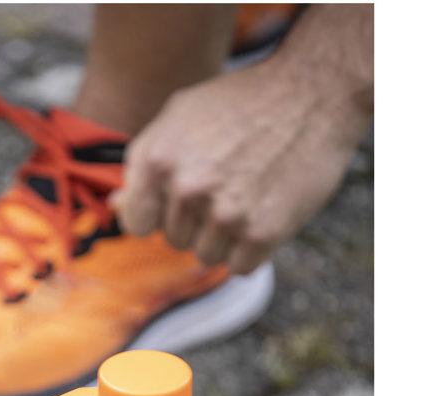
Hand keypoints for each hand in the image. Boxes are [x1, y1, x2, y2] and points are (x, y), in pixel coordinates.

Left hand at [111, 54, 371, 273]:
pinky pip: (240, 267)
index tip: (178, 200)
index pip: (138, 224)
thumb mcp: (179, 118)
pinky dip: (251, 250)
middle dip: (196, 221)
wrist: (312, 94)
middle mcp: (188, 189)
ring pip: (207, 257)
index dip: (158, 214)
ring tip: (246, 196)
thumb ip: (144, 164)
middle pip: (175, 241)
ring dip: (224, 238)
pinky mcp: (262, 234)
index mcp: (158, 160)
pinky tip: (264, 213)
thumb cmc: (239, 105)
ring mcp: (226, 214)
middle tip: (227, 184)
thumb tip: (116, 205)